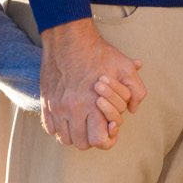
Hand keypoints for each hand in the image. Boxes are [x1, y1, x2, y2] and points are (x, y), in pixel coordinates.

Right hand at [40, 18, 145, 149]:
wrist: (69, 39)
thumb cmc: (98, 53)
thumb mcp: (125, 68)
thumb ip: (136, 91)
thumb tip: (133, 109)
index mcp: (93, 104)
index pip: (98, 141)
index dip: (106, 140)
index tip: (108, 129)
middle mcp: (73, 109)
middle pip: (81, 144)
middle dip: (91, 138)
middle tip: (95, 126)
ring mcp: (57, 107)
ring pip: (64, 138)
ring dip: (74, 134)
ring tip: (82, 122)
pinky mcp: (46, 102)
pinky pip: (50, 128)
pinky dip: (59, 127)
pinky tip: (68, 116)